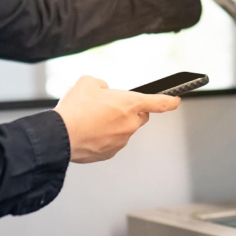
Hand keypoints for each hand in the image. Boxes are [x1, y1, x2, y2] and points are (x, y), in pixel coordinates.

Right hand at [54, 76, 179, 162]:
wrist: (60, 135)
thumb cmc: (75, 109)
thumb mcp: (87, 83)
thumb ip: (101, 85)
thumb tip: (103, 91)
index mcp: (130, 104)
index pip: (159, 102)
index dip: (170, 101)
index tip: (175, 101)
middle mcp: (130, 124)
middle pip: (139, 116)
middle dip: (129, 111)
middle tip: (109, 108)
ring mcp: (121, 140)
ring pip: (123, 130)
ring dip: (113, 125)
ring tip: (91, 120)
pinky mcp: (110, 153)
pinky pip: (112, 142)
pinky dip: (103, 137)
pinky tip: (88, 132)